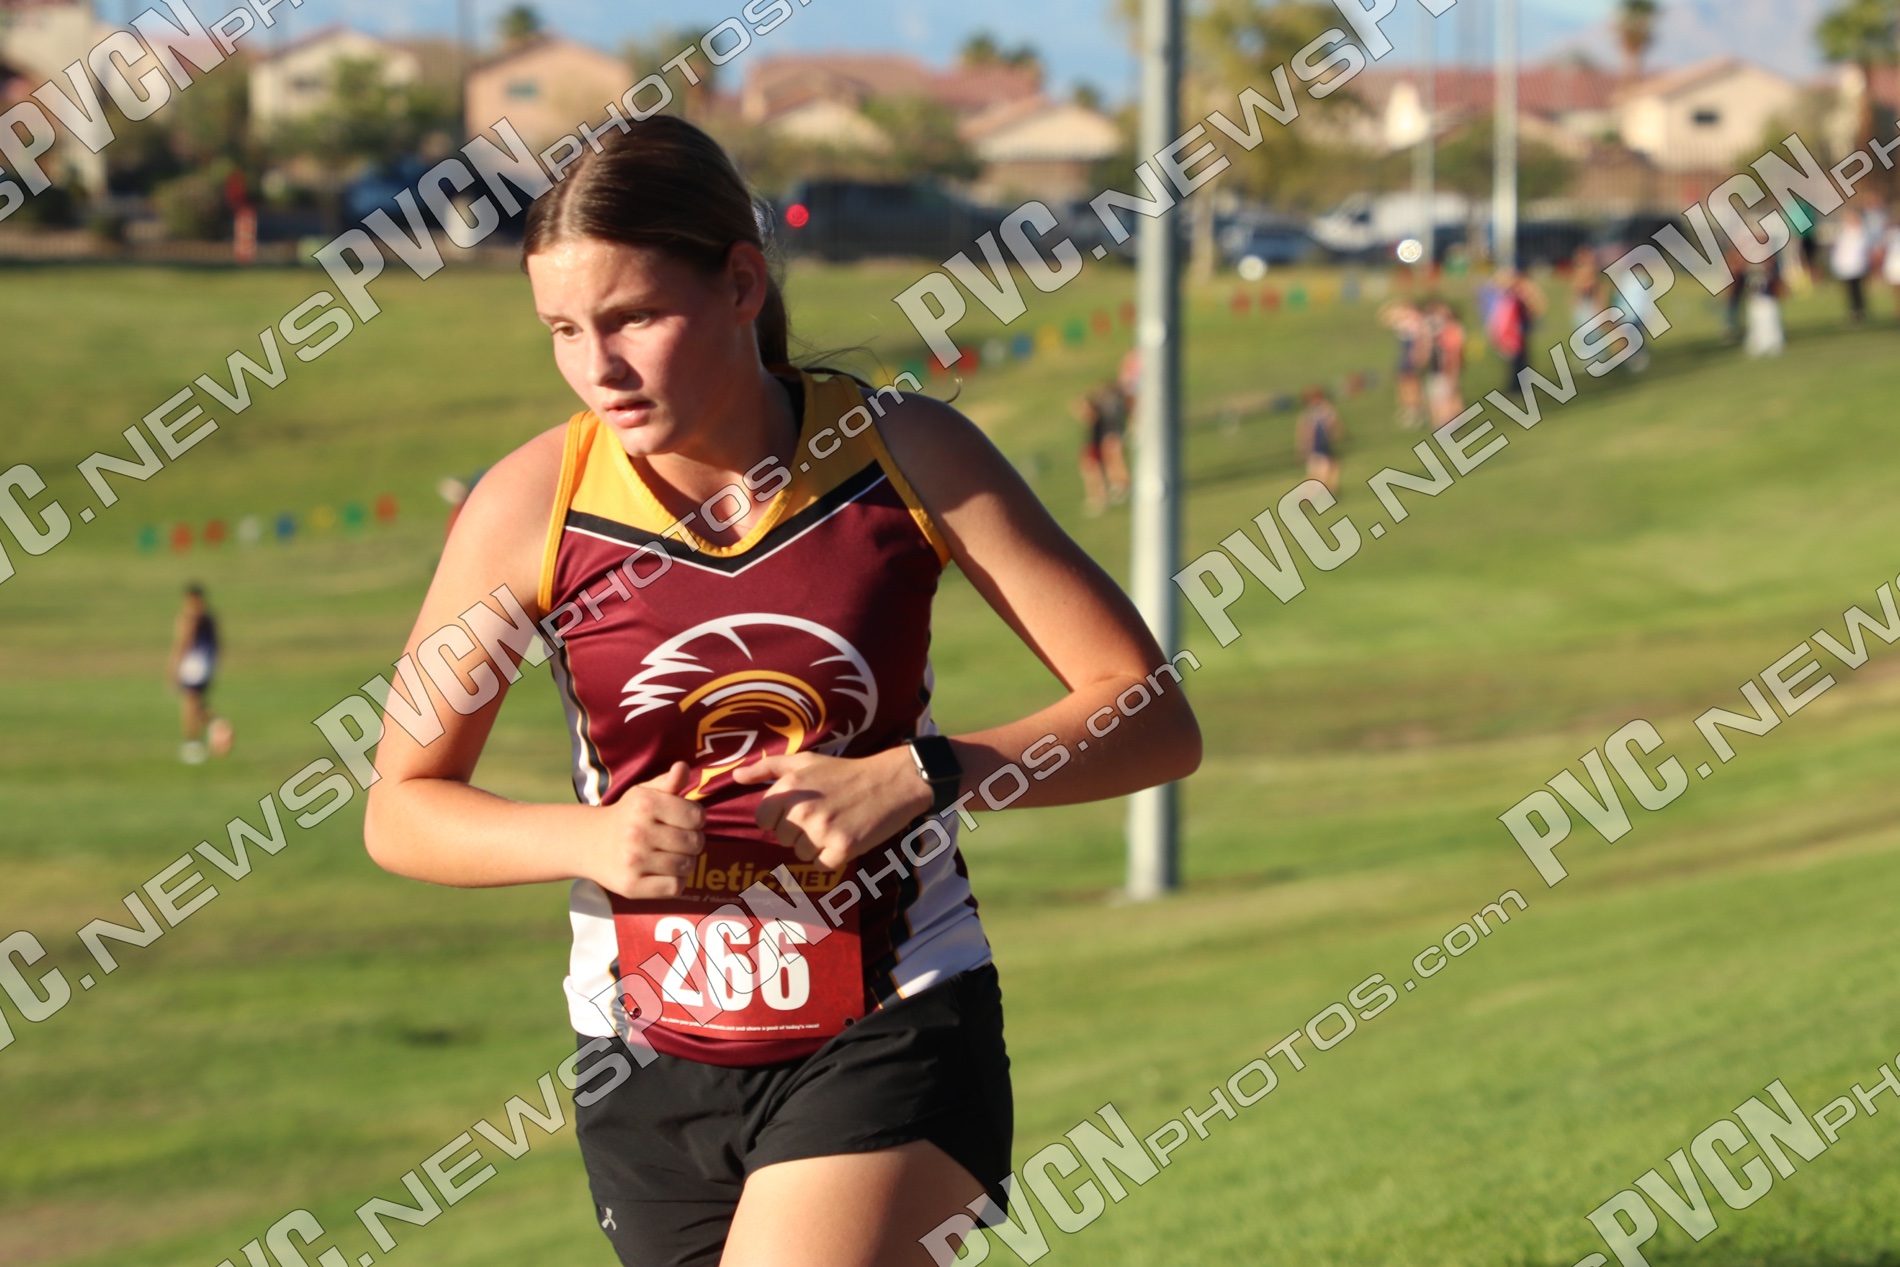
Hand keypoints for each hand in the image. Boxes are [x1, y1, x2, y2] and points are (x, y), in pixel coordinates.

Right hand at [580, 761, 705, 897]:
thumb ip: (668, 782)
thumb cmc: (627, 815)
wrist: (588, 843)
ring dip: (686, 863)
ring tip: (671, 856)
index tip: (684, 821)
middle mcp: (638, 832)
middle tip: (678, 841)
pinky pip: (675, 887)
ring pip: (687, 866)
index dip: (696, 819)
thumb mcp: (644, 793)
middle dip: (692, 842)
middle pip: (695, 843)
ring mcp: (634, 860)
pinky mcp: (631, 886)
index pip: (697, 816)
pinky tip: (664, 872)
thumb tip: (683, 767)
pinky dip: (676, 881)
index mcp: (645, 804)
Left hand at [730, 747, 934, 871]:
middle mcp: (801, 810)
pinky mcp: (842, 848)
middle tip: (825, 814)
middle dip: (800, 832)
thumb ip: (766, 767)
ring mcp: (822, 830)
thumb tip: (734, 778)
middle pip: (783, 839)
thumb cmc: (845, 771)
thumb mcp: (805, 761)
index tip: (801, 810)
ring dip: (817, 845)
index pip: (763, 821)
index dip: (780, 818)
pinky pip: (822, 865)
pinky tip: (846, 836)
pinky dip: (833, 856)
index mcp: (788, 788)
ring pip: (801, 854)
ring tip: (837, 823)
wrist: (891, 781)